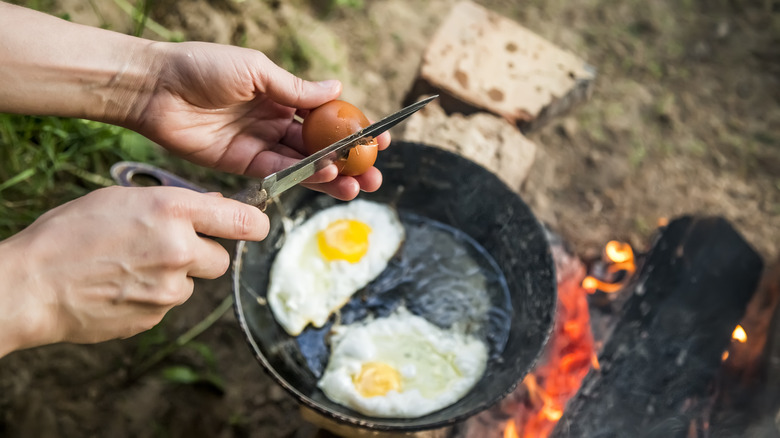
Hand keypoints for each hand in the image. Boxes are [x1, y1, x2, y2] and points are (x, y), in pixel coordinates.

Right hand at [0, 186, 267, 354]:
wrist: (31, 286)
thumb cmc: (69, 234)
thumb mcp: (121, 199)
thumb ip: (173, 204)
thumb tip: (214, 206)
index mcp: (172, 211)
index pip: (242, 221)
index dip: (253, 224)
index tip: (256, 226)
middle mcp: (180, 250)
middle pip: (220, 259)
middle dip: (200, 254)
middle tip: (165, 248)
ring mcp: (170, 289)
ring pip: (192, 283)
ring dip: (174, 276)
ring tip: (131, 267)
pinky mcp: (156, 317)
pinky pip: (168, 304)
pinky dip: (153, 296)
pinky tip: (121, 286)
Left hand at [129, 42, 389, 200]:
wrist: (155, 87)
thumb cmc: (202, 66)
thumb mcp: (256, 70)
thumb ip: (295, 89)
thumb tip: (336, 90)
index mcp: (282, 94)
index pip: (326, 116)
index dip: (353, 129)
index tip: (379, 139)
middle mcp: (275, 121)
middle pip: (321, 146)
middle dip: (349, 162)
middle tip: (374, 175)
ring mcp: (260, 144)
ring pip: (304, 165)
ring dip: (332, 177)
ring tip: (358, 186)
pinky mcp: (242, 164)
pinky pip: (279, 173)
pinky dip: (303, 178)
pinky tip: (326, 179)